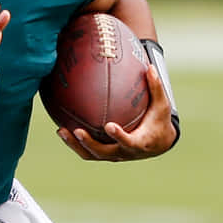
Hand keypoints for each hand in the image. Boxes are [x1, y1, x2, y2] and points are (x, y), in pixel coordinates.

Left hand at [57, 63, 178, 160]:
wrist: (157, 143)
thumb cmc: (158, 121)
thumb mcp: (161, 105)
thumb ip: (156, 87)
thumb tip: (149, 66)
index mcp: (139, 143)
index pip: (128, 142)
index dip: (118, 136)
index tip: (109, 126)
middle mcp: (124, 153)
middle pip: (103, 152)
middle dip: (89, 143)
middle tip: (77, 130)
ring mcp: (112, 155)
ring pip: (91, 154)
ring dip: (75, 145)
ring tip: (61, 131)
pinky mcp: (104, 155)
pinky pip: (86, 151)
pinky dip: (74, 143)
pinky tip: (61, 130)